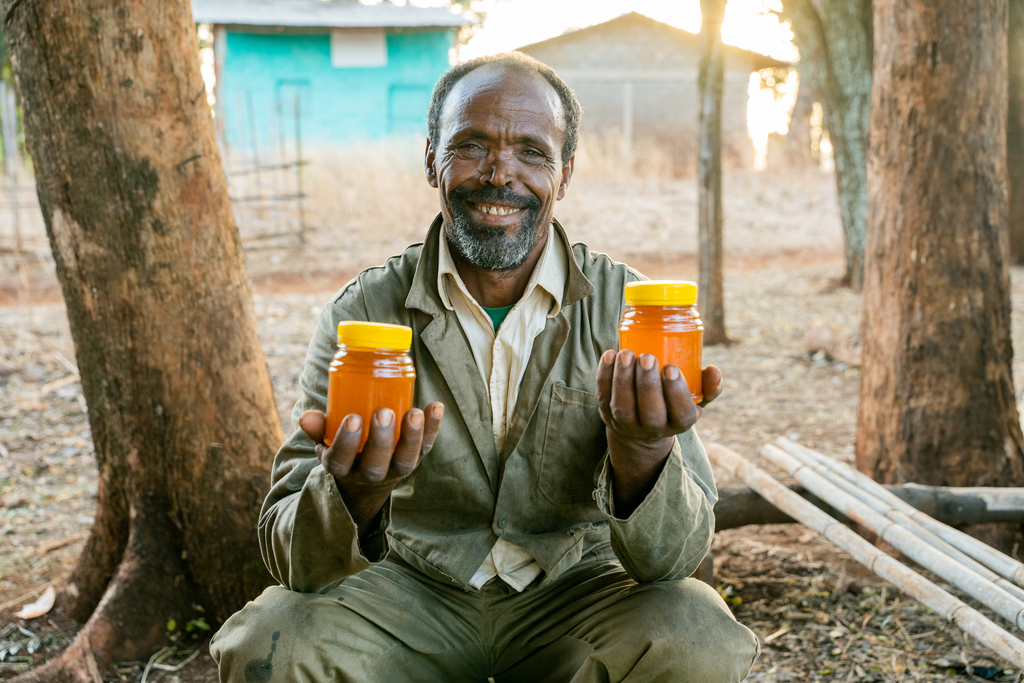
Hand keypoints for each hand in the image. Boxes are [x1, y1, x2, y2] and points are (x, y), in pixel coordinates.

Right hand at [299, 403, 443, 536]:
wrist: (367, 479)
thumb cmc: (345, 450)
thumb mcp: (326, 442)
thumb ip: (318, 428)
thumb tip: (306, 416)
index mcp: (343, 469)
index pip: (341, 461)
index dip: (347, 442)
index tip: (352, 419)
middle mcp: (370, 474)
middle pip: (376, 464)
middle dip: (381, 440)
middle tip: (384, 413)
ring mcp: (395, 469)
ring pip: (405, 461)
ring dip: (412, 437)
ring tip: (414, 413)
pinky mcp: (415, 460)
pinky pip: (426, 448)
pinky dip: (433, 428)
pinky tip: (436, 407)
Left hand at [595, 350, 721, 514]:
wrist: (643, 425)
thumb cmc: (674, 403)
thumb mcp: (696, 399)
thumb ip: (709, 385)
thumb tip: (714, 370)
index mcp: (680, 422)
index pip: (681, 413)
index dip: (676, 393)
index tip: (671, 368)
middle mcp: (653, 428)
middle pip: (650, 412)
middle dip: (647, 385)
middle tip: (647, 358)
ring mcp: (627, 424)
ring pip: (623, 407)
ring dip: (623, 379)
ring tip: (626, 354)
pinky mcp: (607, 414)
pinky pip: (604, 397)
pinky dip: (604, 376)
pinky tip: (609, 355)